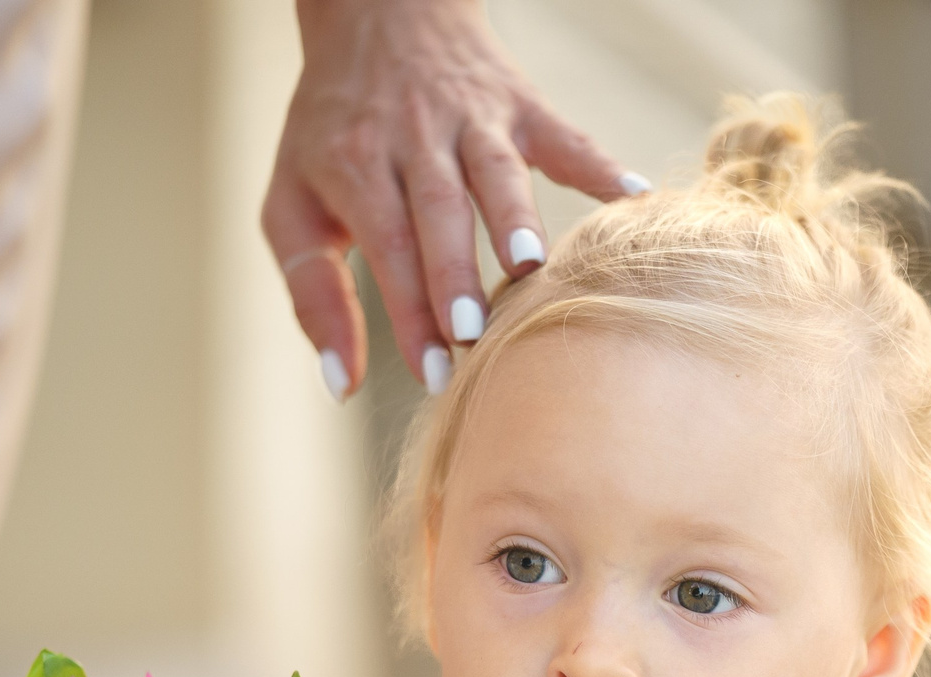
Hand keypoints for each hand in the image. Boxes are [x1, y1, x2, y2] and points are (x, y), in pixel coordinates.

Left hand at [266, 0, 639, 398]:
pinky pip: (564, 136)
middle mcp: (413, 137)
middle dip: (454, 272)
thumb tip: (343, 386)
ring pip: (495, 170)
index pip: (384, 244)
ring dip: (515, 215)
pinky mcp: (520, 105)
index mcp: (353, 164)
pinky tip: (636, 197)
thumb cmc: (334, 136)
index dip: (407, 310)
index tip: (434, 373)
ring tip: (531, 265)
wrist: (375, 14)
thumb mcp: (293, 206)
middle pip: (437, 210)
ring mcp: (471, 119)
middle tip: (472, 333)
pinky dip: (600, 166)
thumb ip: (315, 296)